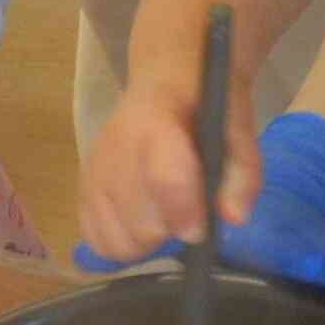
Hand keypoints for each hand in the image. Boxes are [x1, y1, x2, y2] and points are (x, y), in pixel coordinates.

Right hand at [78, 79, 261, 263]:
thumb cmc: (203, 106)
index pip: (165, 180)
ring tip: (161, 216)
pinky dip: (120, 243)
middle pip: (141, 225)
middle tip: (185, 210)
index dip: (186, 213)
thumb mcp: (238, 127)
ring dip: (146, 241)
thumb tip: (234, 218)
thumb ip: (242, 172)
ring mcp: (93, 171)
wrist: (165, 81)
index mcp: (156, 125)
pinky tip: (138, 222)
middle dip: (171, 229)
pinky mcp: (82, 188)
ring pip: (117, 241)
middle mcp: (114, 150)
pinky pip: (95, 240)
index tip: (201, 227)